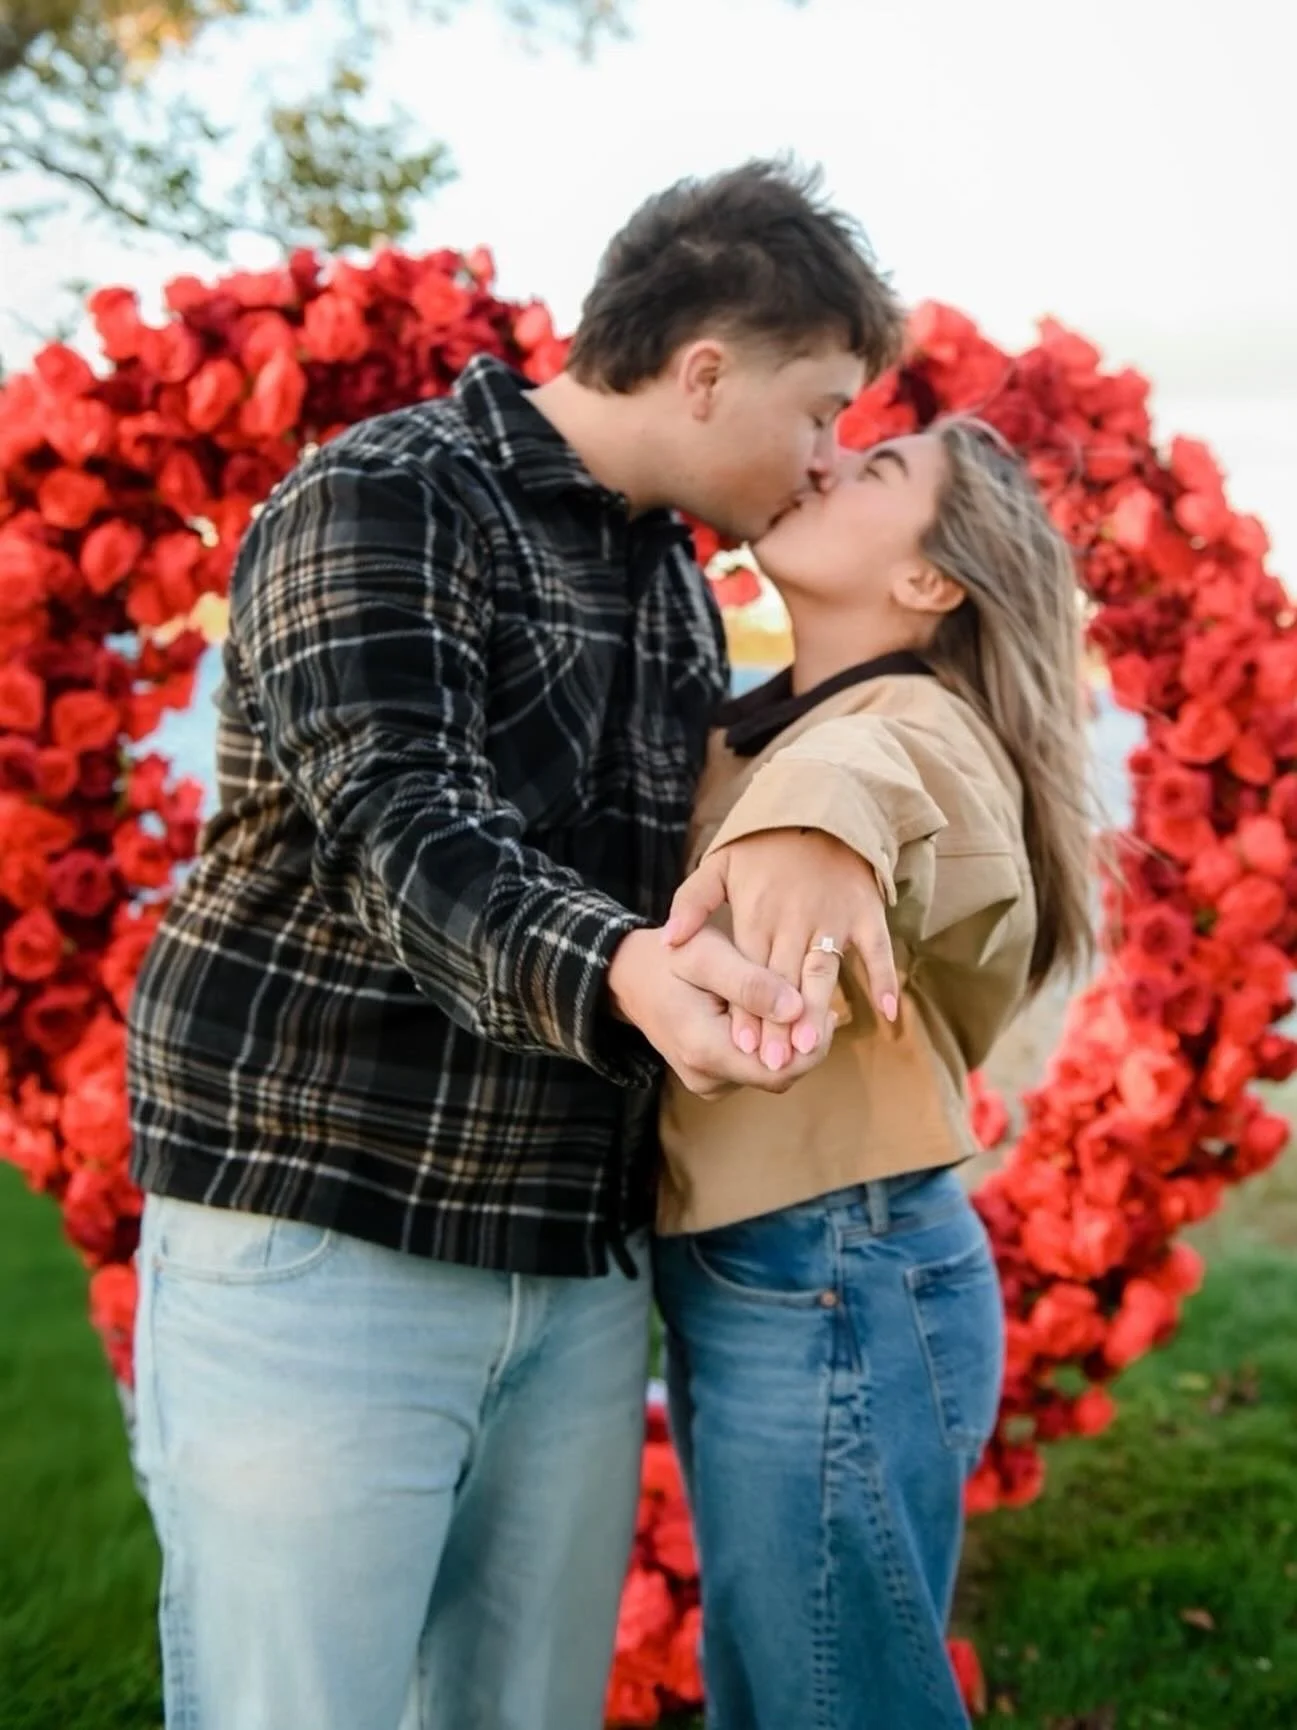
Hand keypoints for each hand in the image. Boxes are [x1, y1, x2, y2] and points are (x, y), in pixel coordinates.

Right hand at [607, 925, 832, 1098]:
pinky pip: (754, 1069)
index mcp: (705, 1050)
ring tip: (796, 1003)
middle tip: (818, 1002)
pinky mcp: (712, 1078)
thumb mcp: (707, 956)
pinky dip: (770, 1045)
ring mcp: (708, 1082)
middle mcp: (707, 1077)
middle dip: (804, 1043)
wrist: (629, 976)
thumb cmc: (669, 957)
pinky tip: (773, 1014)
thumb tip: (796, 1009)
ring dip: (789, 1043)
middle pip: (780, 1075)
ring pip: (770, 1073)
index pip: (781, 1069)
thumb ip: (750, 983)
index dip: (811, 1045)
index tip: (824, 1008)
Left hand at [663, 829, 898, 1069]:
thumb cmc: (764, 844)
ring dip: (819, 1010)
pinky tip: (887, 1014)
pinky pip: (877, 948)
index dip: (746, 1011)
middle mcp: (794, 920)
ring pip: (823, 971)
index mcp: (757, 914)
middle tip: (775, 1064)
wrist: (819, 805)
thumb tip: (667, 941)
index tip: (741, 1049)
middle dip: (779, 1024)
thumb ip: (692, 903)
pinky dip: (883, 978)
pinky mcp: (865, 911)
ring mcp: (832, 917)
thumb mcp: (719, 864)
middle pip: (783, 981)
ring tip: (814, 1048)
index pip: (748, 972)